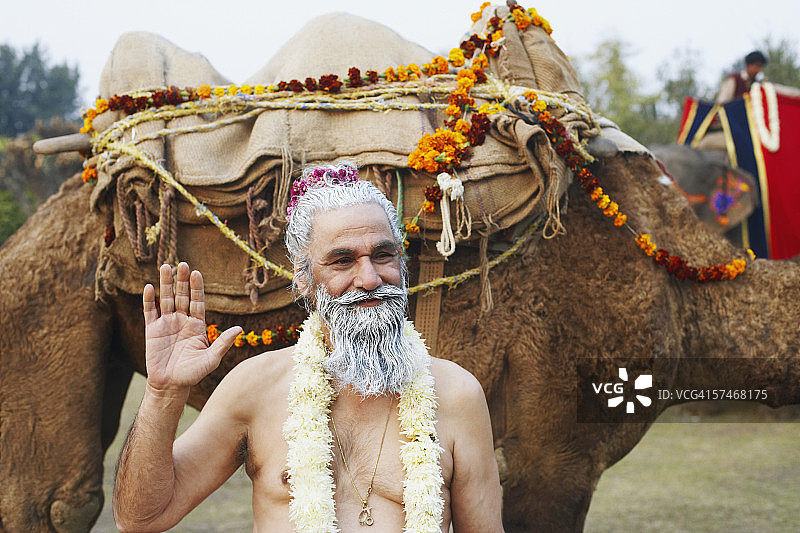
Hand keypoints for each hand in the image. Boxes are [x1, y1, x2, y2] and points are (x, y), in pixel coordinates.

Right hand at [143, 262, 241, 391]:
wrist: (171, 386)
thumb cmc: (193, 374)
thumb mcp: (211, 359)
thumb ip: (223, 343)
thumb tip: (239, 329)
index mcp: (197, 325)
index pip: (197, 300)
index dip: (197, 287)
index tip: (196, 273)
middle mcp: (182, 320)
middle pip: (181, 295)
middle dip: (181, 280)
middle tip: (181, 263)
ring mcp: (166, 324)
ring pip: (166, 299)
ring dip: (165, 283)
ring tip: (165, 266)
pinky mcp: (151, 330)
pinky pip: (150, 312)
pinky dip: (149, 300)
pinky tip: (149, 287)